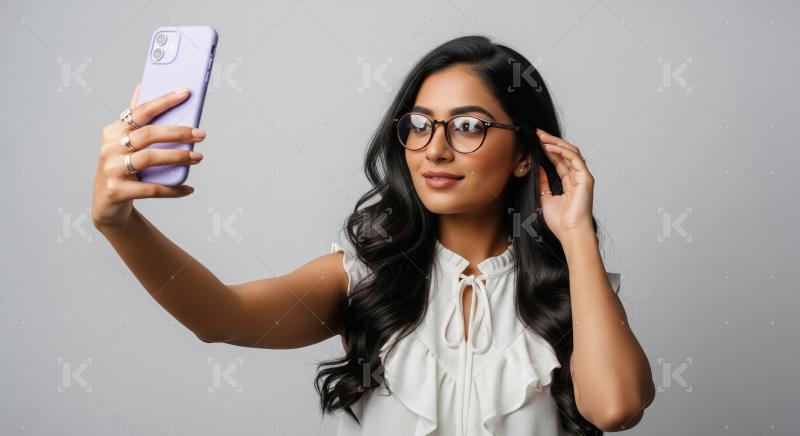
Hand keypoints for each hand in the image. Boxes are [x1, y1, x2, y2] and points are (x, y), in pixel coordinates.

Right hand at [91, 84, 206, 229]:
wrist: (106, 203)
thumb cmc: (122, 168)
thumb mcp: (124, 143)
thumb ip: (134, 119)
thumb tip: (142, 87)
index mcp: (113, 131)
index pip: (141, 111)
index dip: (164, 101)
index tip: (186, 93)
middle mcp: (109, 147)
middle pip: (148, 134)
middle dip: (178, 132)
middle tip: (201, 134)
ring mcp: (112, 169)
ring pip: (150, 158)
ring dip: (178, 157)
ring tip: (198, 157)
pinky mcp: (118, 190)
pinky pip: (152, 189)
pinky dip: (173, 189)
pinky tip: (188, 188)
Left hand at [536, 128, 593, 241]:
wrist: (569, 233)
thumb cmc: (559, 222)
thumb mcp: (544, 197)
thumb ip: (542, 181)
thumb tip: (537, 166)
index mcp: (569, 183)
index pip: (559, 161)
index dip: (548, 150)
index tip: (536, 141)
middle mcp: (577, 178)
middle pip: (565, 153)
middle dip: (551, 142)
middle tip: (538, 133)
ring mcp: (583, 177)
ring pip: (571, 152)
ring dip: (556, 143)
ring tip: (542, 137)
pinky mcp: (586, 178)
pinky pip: (574, 159)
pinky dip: (561, 151)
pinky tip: (549, 147)